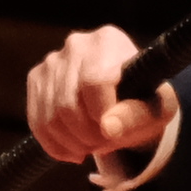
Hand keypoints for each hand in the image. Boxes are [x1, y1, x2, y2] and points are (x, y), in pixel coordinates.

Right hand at [25, 23, 165, 174]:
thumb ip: (135, 117)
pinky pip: (37, 122)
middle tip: (104, 145)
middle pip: (68, 103)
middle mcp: (77, 44)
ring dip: (73, 144)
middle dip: (87, 136)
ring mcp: (52, 61)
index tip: (114, 132)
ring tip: (92, 146)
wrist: (126, 100)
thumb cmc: (144, 102)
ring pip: (51, 117)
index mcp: (108, 41)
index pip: (94, 82)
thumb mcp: (154, 111)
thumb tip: (108, 127)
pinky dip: (55, 145)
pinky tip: (74, 149)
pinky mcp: (36, 78)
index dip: (102, 115)